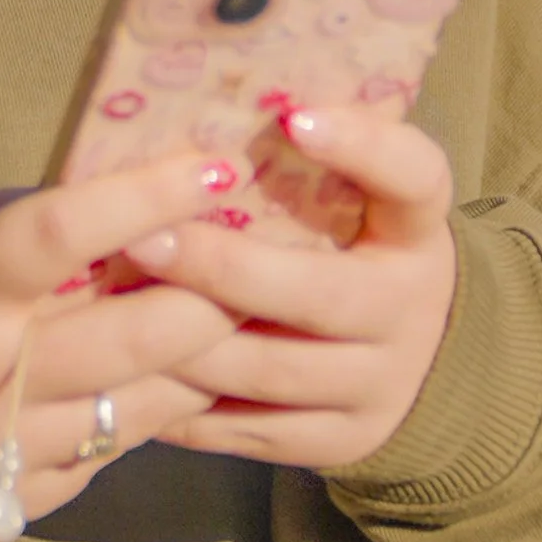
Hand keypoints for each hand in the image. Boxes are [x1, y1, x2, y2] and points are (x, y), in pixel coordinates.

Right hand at [0, 151, 239, 529]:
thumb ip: (15, 217)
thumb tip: (121, 193)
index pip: (61, 234)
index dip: (145, 197)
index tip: (214, 168)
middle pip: (133, 336)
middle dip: (215, 295)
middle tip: (264, 258)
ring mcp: (4, 452)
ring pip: (145, 405)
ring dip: (205, 360)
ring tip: (248, 316)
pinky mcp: (18, 503)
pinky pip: (115, 453)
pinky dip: (154, 411)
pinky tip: (183, 377)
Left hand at [120, 106, 457, 471]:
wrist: (426, 364)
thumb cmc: (358, 250)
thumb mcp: (362, 203)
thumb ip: (312, 164)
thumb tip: (222, 100)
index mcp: (418, 231)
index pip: (416, 177)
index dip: (363, 147)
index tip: (295, 115)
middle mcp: (409, 309)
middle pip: (320, 294)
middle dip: (224, 268)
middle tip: (143, 238)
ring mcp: (380, 384)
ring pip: (272, 370)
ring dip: (187, 340)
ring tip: (115, 309)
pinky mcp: (343, 441)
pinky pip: (254, 428)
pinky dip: (190, 404)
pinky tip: (133, 374)